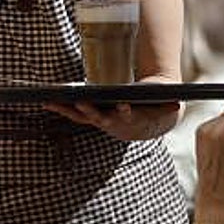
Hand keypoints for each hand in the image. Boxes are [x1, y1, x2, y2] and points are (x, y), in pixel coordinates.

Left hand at [43, 101, 179, 140]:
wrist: (153, 122)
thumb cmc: (159, 106)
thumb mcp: (168, 104)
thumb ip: (170, 103)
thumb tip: (176, 98)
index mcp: (136, 120)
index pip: (131, 117)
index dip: (127, 113)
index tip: (125, 106)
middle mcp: (116, 124)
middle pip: (101, 118)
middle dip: (91, 111)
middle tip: (81, 102)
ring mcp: (103, 122)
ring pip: (83, 117)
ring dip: (67, 110)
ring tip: (51, 100)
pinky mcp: (93, 118)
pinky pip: (75, 115)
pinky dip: (62, 108)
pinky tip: (46, 101)